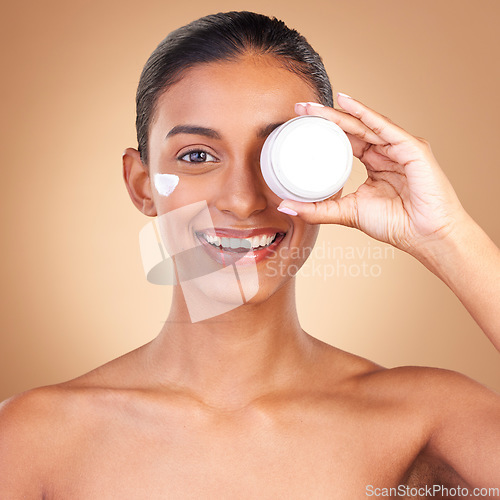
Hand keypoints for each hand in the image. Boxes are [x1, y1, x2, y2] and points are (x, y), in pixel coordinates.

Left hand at [279, 94, 467, 257]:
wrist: (425, 237)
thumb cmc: (395, 224)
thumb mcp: (347, 213)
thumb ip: (318, 210)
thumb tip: (286, 207)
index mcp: (375, 163)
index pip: (346, 140)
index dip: (325, 131)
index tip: (300, 125)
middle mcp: (387, 151)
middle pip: (353, 128)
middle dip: (326, 117)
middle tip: (301, 109)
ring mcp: (400, 147)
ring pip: (365, 124)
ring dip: (339, 113)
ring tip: (314, 107)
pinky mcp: (413, 148)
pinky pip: (385, 127)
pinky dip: (365, 114)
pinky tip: (347, 103)